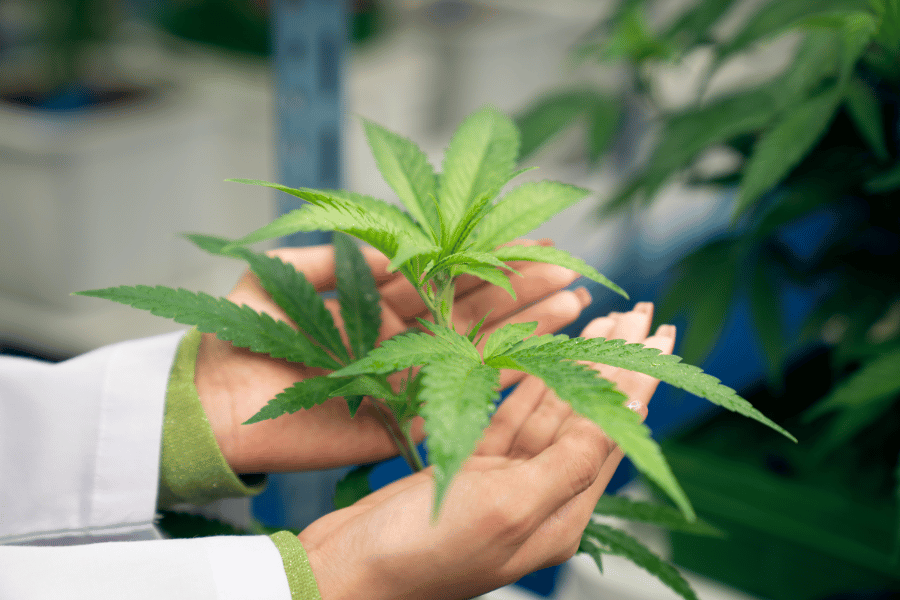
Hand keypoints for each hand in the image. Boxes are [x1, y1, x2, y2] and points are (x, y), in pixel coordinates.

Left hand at [194, 240, 590, 472]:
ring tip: (571, 303)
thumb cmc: (239, 333)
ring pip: (475, 348)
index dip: (488, 259)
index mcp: (377, 301)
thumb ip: (341, 256)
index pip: (446, 276)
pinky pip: (457, 395)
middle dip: (521, 288)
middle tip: (568, 271)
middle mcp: (400, 337)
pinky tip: (540, 353)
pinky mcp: (402, 417)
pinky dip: (500, 374)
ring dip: (524, 326)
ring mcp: (406, 377)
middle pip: (472, 309)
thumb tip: (402, 245)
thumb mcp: (284, 274)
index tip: (534, 240)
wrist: (210, 404)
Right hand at [298, 304, 675, 599]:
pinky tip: (544, 354)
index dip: (638, 378)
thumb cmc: (425, 551)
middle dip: (615, 362)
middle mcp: (541, 494)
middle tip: (641, 314)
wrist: (347, 571)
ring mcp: (504, 478)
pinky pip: (509, 413)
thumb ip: (570, 460)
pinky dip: (528, 382)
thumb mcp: (509, 506)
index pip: (615, 431)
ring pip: (551, 409)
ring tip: (601, 323)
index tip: (660, 332)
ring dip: (576, 365)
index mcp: (562, 513)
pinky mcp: (468, 463)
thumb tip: (631, 412)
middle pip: (589, 414)